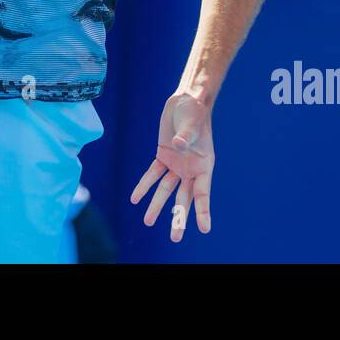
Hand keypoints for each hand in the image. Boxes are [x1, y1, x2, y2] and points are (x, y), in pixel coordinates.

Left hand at [131, 92, 214, 241]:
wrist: (186, 101)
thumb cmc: (195, 113)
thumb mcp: (191, 124)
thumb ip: (185, 137)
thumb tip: (178, 146)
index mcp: (204, 165)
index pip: (203, 193)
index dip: (203, 211)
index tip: (205, 229)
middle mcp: (191, 169)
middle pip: (184, 198)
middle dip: (179, 218)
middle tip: (176, 238)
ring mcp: (177, 164)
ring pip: (166, 190)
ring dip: (156, 205)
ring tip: (148, 222)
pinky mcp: (163, 156)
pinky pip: (152, 174)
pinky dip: (144, 185)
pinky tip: (135, 199)